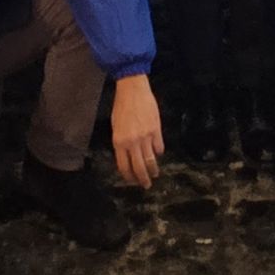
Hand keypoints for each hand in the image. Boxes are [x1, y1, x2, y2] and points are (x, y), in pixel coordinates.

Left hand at [111, 74, 164, 188]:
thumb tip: (127, 155)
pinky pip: (159, 147)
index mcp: (119, 142)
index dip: (129, 177)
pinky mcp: (156, 130)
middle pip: (139, 167)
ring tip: (154, 174)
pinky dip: (159, 152)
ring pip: (151, 160)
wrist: (133, 89)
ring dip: (153, 170)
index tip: (132, 181)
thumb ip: (121, 142)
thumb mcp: (115, 126)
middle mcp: (132, 142)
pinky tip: (158, 154)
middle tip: (146, 185)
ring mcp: (145, 137)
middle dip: (143, 179)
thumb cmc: (121, 106)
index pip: (124, 166)